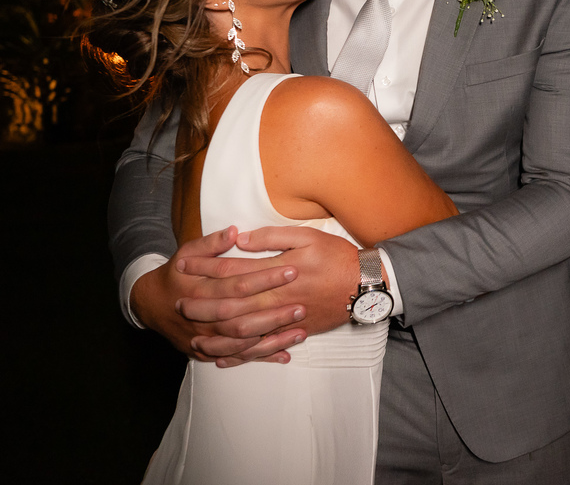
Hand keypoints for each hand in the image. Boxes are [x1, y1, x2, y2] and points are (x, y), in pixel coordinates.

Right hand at [131, 226, 307, 364]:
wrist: (150, 305)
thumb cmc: (175, 275)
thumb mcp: (186, 253)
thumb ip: (211, 243)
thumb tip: (235, 231)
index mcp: (199, 289)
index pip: (237, 283)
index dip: (265, 277)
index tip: (292, 270)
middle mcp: (202, 317)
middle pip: (241, 316)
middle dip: (273, 312)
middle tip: (302, 305)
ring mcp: (205, 338)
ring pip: (241, 342)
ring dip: (271, 338)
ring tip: (300, 330)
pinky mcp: (208, 352)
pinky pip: (237, 358)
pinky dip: (261, 358)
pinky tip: (285, 355)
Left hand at [179, 226, 359, 364]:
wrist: (365, 285)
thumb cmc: (337, 257)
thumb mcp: (307, 237)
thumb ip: (272, 238)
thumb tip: (239, 240)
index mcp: (275, 273)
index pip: (231, 271)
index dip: (205, 269)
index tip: (184, 267)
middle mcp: (275, 299)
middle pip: (230, 305)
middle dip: (202, 305)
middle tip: (178, 305)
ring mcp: (284, 319)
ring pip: (242, 333)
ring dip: (216, 336)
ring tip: (194, 337)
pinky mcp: (293, 332)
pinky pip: (261, 348)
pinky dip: (240, 354)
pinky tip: (223, 358)